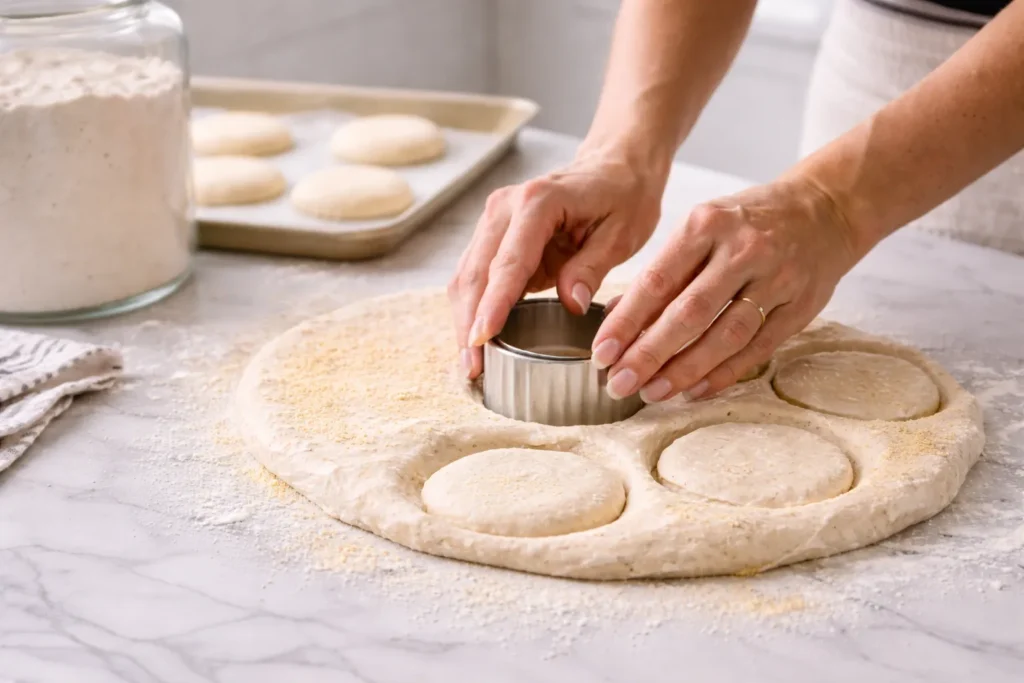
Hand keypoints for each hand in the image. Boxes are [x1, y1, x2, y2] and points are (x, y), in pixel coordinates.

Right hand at [448, 150, 665, 378]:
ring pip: (468, 277)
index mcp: (539, 202)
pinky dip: (473, 309)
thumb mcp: (622, 232)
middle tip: (472, 368)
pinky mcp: (493, 236)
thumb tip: (572, 303)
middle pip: (476, 272)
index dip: (494, 304)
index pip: (509, 261)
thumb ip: (592, 266)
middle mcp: (505, 207)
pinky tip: (476, 343)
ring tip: (470, 366)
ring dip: (465, 321)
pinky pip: (476, 277)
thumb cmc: (623, 197)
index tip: (482, 338)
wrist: (614, 167)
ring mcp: (494, 220)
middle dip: (470, 322)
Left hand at [592, 176, 860, 402]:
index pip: (658, 280)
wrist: (825, 207)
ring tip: (652, 392)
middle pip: (689, 314)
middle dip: (649, 354)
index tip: (602, 353)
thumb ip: (664, 271)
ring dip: (684, 370)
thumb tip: (618, 318)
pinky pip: (757, 349)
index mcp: (707, 224)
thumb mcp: (702, 227)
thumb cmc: (749, 221)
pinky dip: (724, 373)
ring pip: (724, 336)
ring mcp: (776, 280)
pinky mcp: (800, 307)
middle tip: (618, 383)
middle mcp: (742, 250)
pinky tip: (695, 389)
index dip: (627, 322)